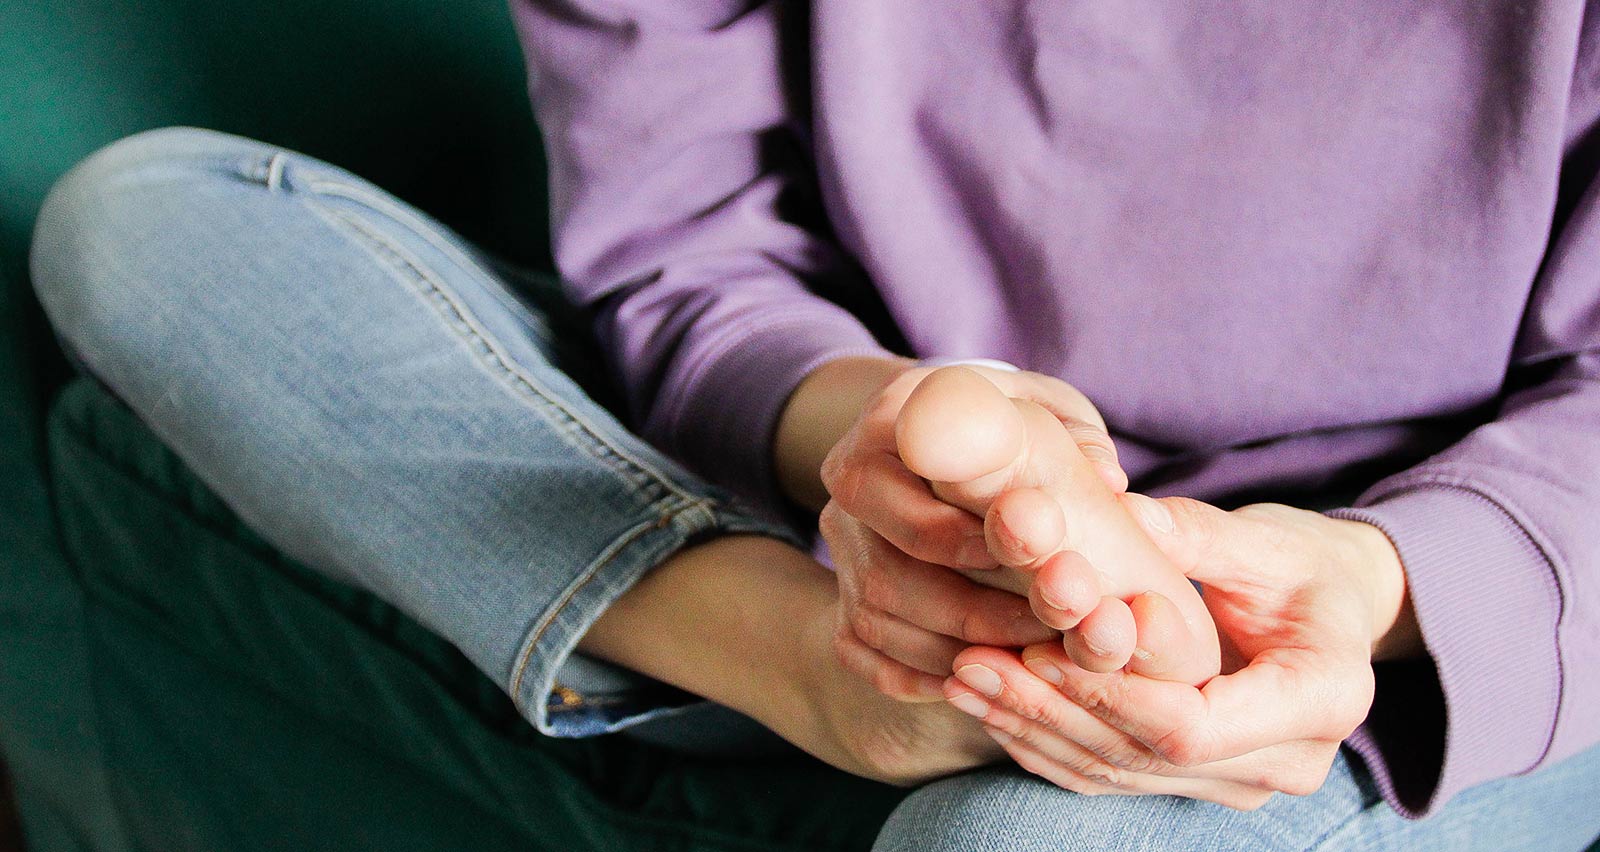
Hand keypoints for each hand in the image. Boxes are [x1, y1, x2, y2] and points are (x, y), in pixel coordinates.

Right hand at [818, 362, 1128, 700]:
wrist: (957, 456)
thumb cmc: (1015, 433)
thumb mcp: (1051, 414)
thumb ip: (1077, 438)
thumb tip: (1107, 479)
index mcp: (891, 421)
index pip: (908, 494)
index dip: (967, 539)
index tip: (1032, 558)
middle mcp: (850, 483)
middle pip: (886, 571)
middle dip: (970, 610)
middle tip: (1042, 624)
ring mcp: (840, 549)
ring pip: (876, 621)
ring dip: (956, 650)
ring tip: (1028, 656)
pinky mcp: (840, 602)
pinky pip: (866, 656)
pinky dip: (923, 675)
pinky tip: (982, 673)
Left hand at [941, 498, 1419, 808]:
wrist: (1334, 614)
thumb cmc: (1303, 564)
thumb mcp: (1262, 538)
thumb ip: (1194, 534)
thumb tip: (1123, 512)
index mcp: (1322, 697)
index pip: (1192, 724)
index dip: (1104, 693)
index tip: (1033, 646)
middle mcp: (1289, 760)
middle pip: (1146, 755)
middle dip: (1049, 710)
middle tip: (969, 661)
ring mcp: (1242, 782)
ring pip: (1120, 773)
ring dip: (1033, 729)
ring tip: (961, 676)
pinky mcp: (1199, 785)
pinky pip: (1112, 777)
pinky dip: (1046, 742)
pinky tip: (987, 704)